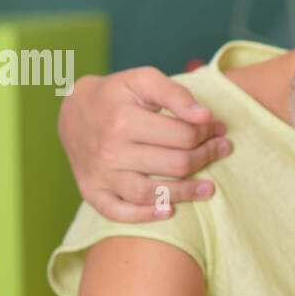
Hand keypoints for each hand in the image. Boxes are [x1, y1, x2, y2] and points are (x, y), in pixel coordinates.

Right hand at [57, 67, 231, 221]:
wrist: (72, 110)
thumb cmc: (116, 94)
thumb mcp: (142, 80)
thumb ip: (175, 94)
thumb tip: (205, 117)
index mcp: (123, 119)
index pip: (183, 135)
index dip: (208, 133)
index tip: (219, 129)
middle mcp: (109, 150)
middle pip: (174, 164)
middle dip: (206, 157)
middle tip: (221, 150)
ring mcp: (100, 174)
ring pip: (152, 193)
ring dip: (187, 193)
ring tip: (209, 188)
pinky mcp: (92, 192)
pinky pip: (120, 212)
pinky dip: (145, 216)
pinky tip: (169, 211)